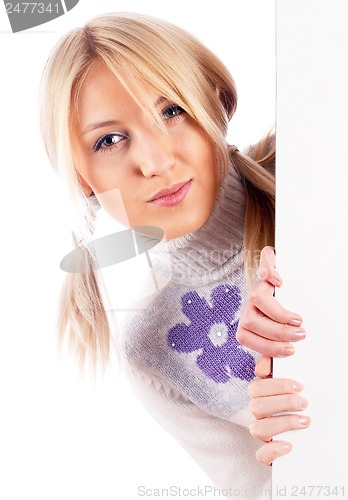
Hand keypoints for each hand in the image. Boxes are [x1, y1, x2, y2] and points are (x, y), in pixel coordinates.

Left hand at [236, 246, 305, 373]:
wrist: (279, 286)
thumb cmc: (277, 318)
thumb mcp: (273, 334)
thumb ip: (269, 350)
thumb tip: (262, 372)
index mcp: (249, 322)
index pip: (244, 337)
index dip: (266, 346)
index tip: (291, 351)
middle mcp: (250, 304)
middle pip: (249, 321)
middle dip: (276, 332)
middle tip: (300, 336)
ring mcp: (258, 285)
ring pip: (256, 297)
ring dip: (278, 312)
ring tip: (298, 320)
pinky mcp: (268, 267)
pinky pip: (264, 264)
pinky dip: (270, 270)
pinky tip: (280, 282)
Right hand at [247, 356, 310, 464]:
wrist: (320, 441)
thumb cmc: (313, 408)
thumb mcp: (306, 390)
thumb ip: (296, 373)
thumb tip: (293, 352)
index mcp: (266, 395)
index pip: (257, 383)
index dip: (270, 379)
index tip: (294, 381)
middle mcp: (261, 412)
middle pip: (256, 402)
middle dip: (281, 399)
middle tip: (304, 400)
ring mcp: (264, 433)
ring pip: (257, 427)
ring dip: (282, 422)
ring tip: (305, 421)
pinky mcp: (268, 455)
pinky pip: (261, 454)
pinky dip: (273, 450)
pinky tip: (289, 445)